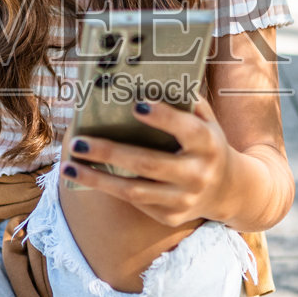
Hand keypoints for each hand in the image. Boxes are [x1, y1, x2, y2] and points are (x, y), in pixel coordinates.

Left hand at [60, 98, 235, 227]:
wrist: (228, 189)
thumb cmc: (205, 142)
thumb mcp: (205, 120)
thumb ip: (183, 101)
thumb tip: (143, 79)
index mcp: (208, 143)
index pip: (186, 130)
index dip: (163, 118)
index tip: (136, 105)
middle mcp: (198, 174)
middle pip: (148, 163)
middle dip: (109, 153)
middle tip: (77, 142)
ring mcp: (184, 199)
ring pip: (134, 191)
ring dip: (97, 180)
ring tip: (69, 166)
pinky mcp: (171, 217)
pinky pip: (136, 202)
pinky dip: (110, 188)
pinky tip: (87, 176)